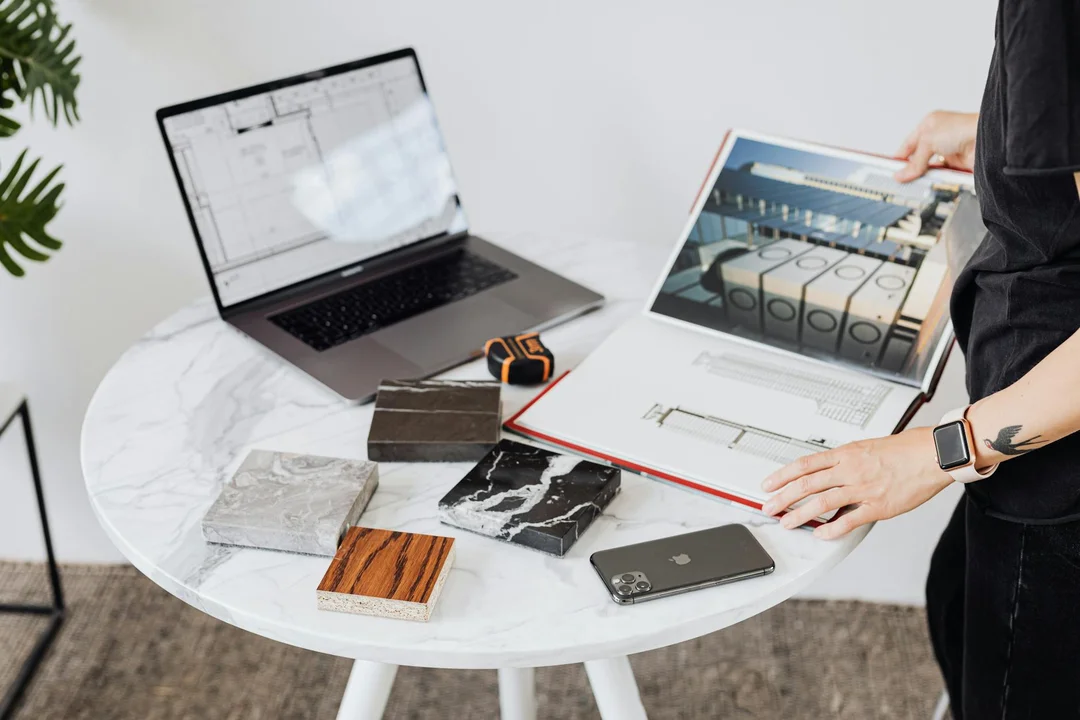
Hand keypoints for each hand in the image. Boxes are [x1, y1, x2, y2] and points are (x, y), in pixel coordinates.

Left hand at [759, 427, 952, 539]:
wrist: (933, 454)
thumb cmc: (904, 450)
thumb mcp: (865, 447)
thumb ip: (844, 461)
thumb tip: (826, 472)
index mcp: (845, 455)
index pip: (804, 465)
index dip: (782, 475)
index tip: (767, 484)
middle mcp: (850, 470)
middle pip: (806, 484)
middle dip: (782, 497)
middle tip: (768, 507)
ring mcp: (863, 489)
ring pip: (822, 502)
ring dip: (800, 514)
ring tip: (786, 522)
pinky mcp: (878, 506)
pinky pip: (850, 520)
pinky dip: (833, 529)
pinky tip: (821, 535)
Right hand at [894, 111, 977, 181]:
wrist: (987, 139)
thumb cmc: (962, 128)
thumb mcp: (928, 141)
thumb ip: (914, 162)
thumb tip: (901, 174)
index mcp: (930, 125)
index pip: (909, 144)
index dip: (899, 156)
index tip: (890, 168)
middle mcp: (940, 137)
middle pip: (918, 158)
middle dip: (910, 168)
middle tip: (900, 179)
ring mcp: (949, 151)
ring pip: (929, 168)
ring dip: (922, 175)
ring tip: (912, 183)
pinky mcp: (957, 164)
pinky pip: (941, 175)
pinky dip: (935, 180)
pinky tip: (928, 183)